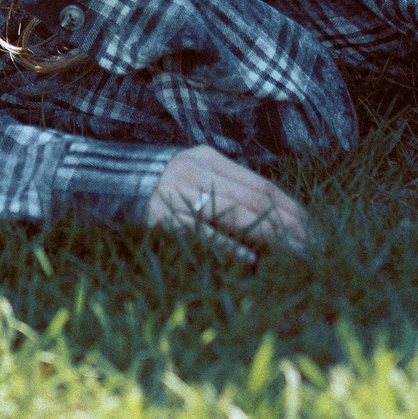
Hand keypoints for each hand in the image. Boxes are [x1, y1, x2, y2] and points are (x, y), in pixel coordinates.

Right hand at [146, 145, 314, 261]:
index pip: (262, 184)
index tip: (313, 231)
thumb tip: (273, 219)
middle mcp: (196, 171)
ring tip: (296, 255)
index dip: (292, 208)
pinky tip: (250, 260)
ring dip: (272, 235)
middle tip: (314, 250)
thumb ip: (226, 189)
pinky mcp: (164, 219)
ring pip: (237, 212)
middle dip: (291, 225)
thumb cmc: (158, 190)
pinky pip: (203, 233)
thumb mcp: (193, 177)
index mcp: (208, 158)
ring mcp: (180, 194)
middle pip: (256, 198)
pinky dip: (229, 246)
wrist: (103, 187)